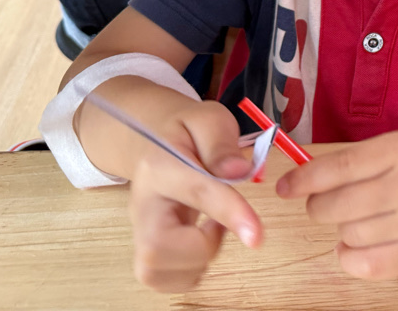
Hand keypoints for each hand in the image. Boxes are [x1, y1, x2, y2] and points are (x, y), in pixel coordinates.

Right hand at [128, 100, 263, 291]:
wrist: (149, 138)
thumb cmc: (185, 130)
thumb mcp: (208, 118)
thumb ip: (222, 142)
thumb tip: (238, 170)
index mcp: (162, 165)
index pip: (196, 192)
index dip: (229, 213)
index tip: (257, 236)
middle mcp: (143, 204)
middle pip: (158, 249)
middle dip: (203, 246)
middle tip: (220, 222)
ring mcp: (139, 230)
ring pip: (156, 271)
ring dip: (197, 260)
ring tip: (212, 229)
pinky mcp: (144, 248)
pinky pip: (162, 279)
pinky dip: (189, 270)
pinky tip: (201, 242)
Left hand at [276, 131, 397, 279]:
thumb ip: (355, 161)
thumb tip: (299, 182)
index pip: (340, 167)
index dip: (305, 179)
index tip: (285, 188)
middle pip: (338, 204)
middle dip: (321, 206)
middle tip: (328, 203)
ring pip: (349, 234)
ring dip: (343, 229)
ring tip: (362, 219)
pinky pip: (364, 264)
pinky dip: (349, 257)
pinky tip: (355, 245)